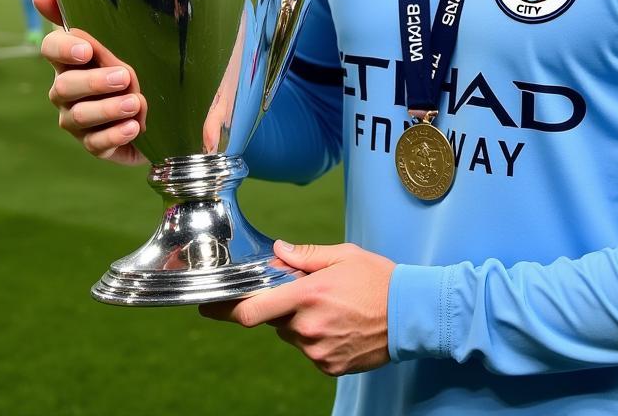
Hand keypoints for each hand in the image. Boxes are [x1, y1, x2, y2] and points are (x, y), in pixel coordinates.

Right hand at [35, 0, 147, 165]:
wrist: (180, 109)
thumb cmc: (152, 67)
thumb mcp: (136, 38)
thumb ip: (94, 15)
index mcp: (76, 59)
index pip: (52, 49)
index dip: (64, 48)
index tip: (87, 49)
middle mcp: (70, 89)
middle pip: (63, 86)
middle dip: (94, 82)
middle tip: (125, 76)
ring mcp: (80, 119)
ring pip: (77, 117)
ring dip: (107, 109)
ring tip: (135, 103)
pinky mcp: (96, 144)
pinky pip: (95, 144)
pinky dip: (115, 135)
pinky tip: (135, 127)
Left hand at [201, 240, 394, 376]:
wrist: (411, 315)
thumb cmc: (379, 280)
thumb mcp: (344, 255)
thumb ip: (306, 255)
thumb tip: (279, 250)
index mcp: (308, 295)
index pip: (252, 310)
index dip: (225, 310)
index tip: (206, 307)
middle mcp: (308, 326)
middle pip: (274, 320)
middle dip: (283, 306)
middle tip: (309, 294)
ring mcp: (318, 351)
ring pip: (292, 335)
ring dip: (301, 323)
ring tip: (334, 308)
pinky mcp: (329, 367)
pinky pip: (310, 351)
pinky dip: (317, 338)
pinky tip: (340, 324)